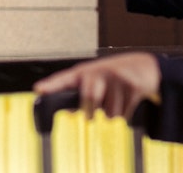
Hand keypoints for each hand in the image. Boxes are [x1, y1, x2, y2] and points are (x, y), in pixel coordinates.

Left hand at [33, 53, 160, 120]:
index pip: (64, 79)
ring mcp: (116, 78)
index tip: (39, 90)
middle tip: (91, 113)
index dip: (51, 85)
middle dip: (90, 111)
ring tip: (116, 99)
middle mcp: (98, 72)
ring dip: (112, 113)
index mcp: (84, 72)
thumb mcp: (95, 80)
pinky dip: (125, 114)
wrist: (144, 67)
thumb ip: (80, 95)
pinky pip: (124, 115)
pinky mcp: (132, 87)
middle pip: (89, 100)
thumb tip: (67, 112)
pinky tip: (126, 99)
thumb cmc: (112, 76)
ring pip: (109, 112)